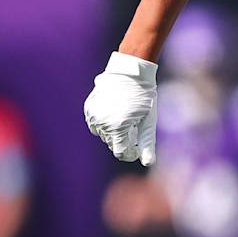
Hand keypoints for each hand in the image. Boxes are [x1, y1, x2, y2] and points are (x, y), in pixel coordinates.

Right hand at [84, 51, 158, 165]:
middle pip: (112, 143)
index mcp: (117, 128)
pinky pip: (95, 124)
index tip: (138, 147)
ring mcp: (93, 115)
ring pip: (103, 134)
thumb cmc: (144, 98)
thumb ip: (147, 144)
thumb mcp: (148, 122)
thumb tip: (148, 163)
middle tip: (135, 128)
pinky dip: (104, 123)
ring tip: (126, 119)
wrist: (130, 72)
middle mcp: (102, 123)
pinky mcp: (89, 108)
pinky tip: (115, 113)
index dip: (131, 153)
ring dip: (113, 132)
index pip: (120, 152)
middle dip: (124, 140)